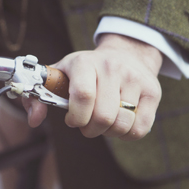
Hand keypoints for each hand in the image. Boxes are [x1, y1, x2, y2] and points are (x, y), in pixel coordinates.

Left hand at [24, 33, 162, 140]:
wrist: (126, 53)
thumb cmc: (84, 71)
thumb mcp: (58, 76)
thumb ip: (36, 97)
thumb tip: (34, 120)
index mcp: (84, 62)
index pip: (83, 95)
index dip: (76, 117)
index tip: (72, 120)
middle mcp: (112, 67)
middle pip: (103, 116)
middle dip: (90, 129)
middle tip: (87, 125)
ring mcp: (135, 79)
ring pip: (122, 124)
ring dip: (108, 133)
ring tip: (103, 123)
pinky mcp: (153, 92)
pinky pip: (139, 129)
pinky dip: (126, 135)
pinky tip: (119, 124)